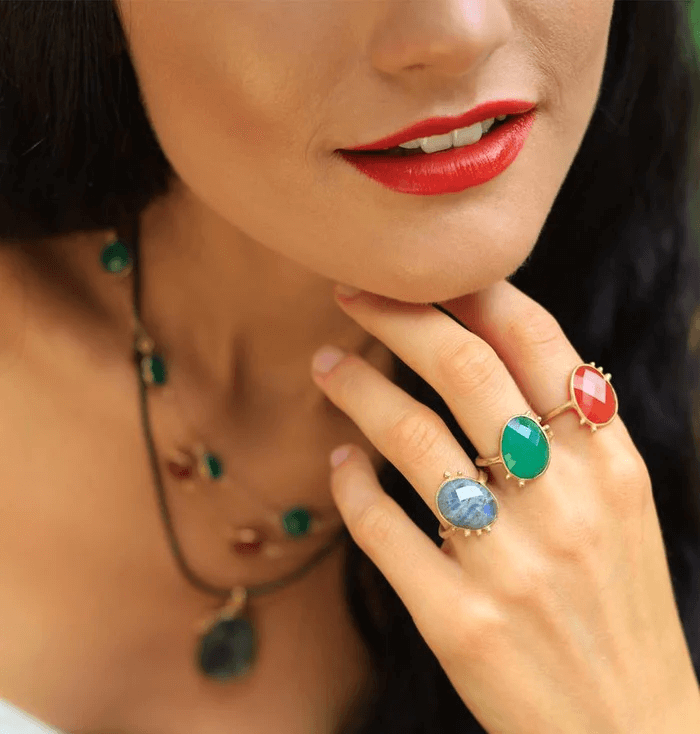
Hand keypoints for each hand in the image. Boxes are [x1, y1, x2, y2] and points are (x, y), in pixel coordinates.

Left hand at [310, 279, 699, 733]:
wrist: (633, 733)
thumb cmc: (618, 605)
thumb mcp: (620, 506)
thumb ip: (571, 431)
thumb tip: (495, 350)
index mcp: (608, 463)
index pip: (533, 339)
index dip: (467, 291)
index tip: (416, 275)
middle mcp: (562, 499)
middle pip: (462, 366)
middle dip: (396, 316)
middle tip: (350, 295)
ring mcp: (508, 561)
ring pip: (408, 435)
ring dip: (356, 387)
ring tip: (326, 364)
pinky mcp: (458, 618)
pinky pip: (381, 525)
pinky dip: (350, 484)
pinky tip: (340, 464)